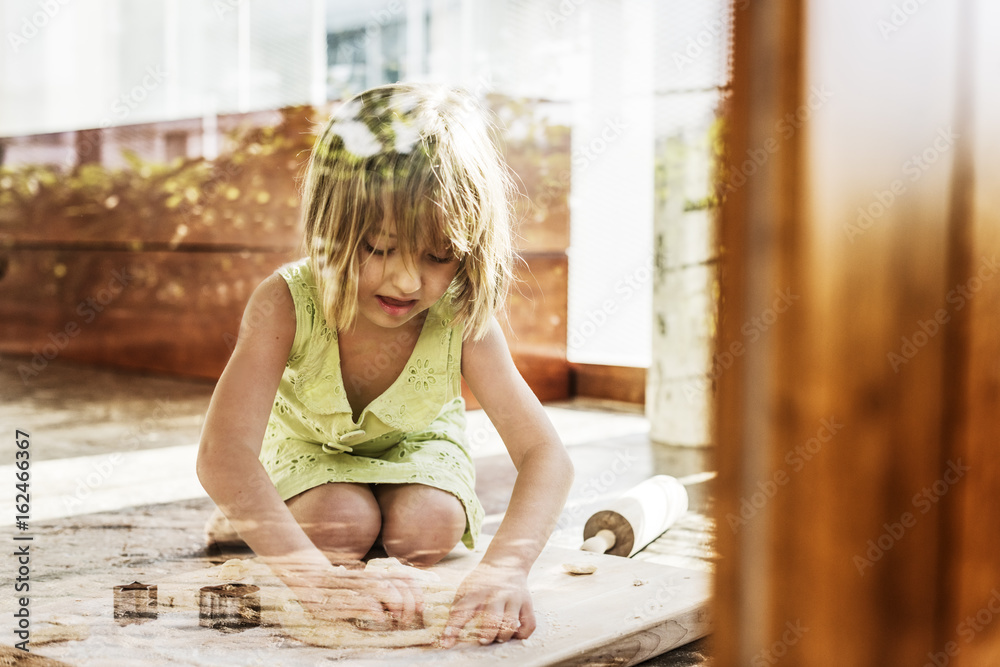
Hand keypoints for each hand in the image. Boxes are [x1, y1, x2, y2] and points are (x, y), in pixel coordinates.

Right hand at [289, 568, 424, 630]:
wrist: (312, 580)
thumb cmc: (342, 588)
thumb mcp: (364, 585)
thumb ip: (382, 587)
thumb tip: (404, 604)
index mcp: (378, 575)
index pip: (406, 578)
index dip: (418, 593)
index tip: (421, 608)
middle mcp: (371, 578)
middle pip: (401, 585)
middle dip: (410, 603)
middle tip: (406, 619)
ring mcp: (359, 587)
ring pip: (387, 589)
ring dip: (397, 604)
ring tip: (396, 618)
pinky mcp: (345, 599)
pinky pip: (367, 603)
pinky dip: (377, 611)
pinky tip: (379, 619)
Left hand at [440, 563, 535, 646]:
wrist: (507, 561)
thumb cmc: (482, 581)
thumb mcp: (466, 588)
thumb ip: (457, 609)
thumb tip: (446, 637)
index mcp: (476, 591)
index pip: (462, 611)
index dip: (453, 629)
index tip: (447, 644)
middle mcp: (496, 594)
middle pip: (492, 619)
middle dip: (486, 635)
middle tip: (482, 640)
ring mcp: (513, 598)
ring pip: (511, 624)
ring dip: (503, 636)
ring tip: (497, 637)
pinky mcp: (527, 602)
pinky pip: (529, 624)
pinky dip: (522, 634)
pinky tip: (513, 633)